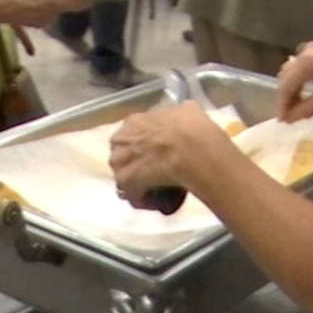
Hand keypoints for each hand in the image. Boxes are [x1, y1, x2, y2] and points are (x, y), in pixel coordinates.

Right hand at [0, 0, 88, 27]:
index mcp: (53, 0)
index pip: (80, 2)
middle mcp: (52, 13)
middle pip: (69, 5)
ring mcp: (44, 20)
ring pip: (57, 9)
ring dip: (55, 1)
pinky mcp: (36, 24)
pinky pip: (46, 14)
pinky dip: (45, 7)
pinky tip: (34, 0)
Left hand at [110, 101, 230, 204]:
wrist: (192, 150)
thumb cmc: (193, 129)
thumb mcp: (189, 110)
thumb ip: (180, 113)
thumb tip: (185, 115)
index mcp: (134, 120)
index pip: (132, 134)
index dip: (144, 145)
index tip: (156, 153)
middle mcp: (121, 138)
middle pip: (123, 154)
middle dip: (136, 163)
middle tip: (155, 172)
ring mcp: (119, 160)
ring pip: (124, 174)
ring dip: (137, 182)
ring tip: (155, 189)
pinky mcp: (125, 181)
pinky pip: (132, 194)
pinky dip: (142, 198)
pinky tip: (156, 202)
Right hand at [277, 42, 312, 121]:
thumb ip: (304, 110)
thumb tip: (287, 120)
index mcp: (307, 62)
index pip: (287, 85)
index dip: (283, 104)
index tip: (281, 120)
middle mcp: (305, 52)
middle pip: (286, 77)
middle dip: (286, 97)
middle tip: (288, 116)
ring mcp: (311, 49)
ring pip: (292, 72)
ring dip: (292, 89)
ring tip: (295, 108)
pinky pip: (300, 66)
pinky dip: (300, 80)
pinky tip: (303, 94)